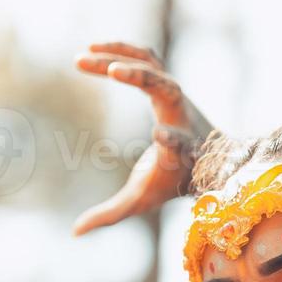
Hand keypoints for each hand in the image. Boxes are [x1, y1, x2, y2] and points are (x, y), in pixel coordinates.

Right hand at [73, 41, 212, 234]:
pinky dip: (122, 50)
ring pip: (152, 66)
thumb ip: (108, 215)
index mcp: (178, 150)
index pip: (179, 144)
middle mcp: (180, 116)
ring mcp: (175, 93)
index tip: (158, 135)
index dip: (172, 140)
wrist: (208, 156)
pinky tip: (93, 50)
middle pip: (166, 89)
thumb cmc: (171, 180)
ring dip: (121, 56)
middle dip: (142, 78)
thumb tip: (74, 232)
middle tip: (108, 70)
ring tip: (85, 56)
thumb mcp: (140, 200)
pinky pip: (145, 57)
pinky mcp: (165, 80)